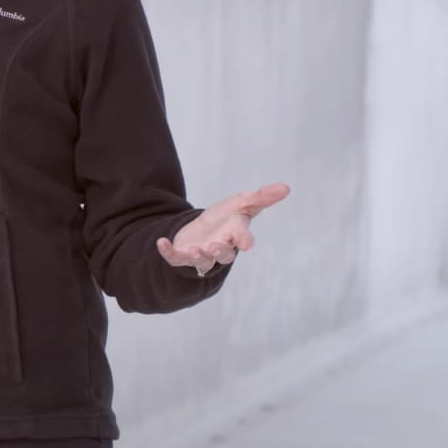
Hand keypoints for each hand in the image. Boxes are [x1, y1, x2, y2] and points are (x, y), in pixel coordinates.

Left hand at [158, 183, 290, 275]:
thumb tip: (286, 187)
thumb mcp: (242, 203)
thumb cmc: (225, 218)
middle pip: (223, 254)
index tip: (247, 243)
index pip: (242, 238)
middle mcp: (220, 247)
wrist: (201, 228)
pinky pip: (175, 258)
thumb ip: (262, 197)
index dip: (244, 240)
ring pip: (202, 260)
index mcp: (235, 235)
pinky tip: (161, 242)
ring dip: (198, 256)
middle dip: (220, 251)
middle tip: (215, 246)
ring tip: (194, 249)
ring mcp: (201, 253)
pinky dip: (168, 252)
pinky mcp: (182, 255)